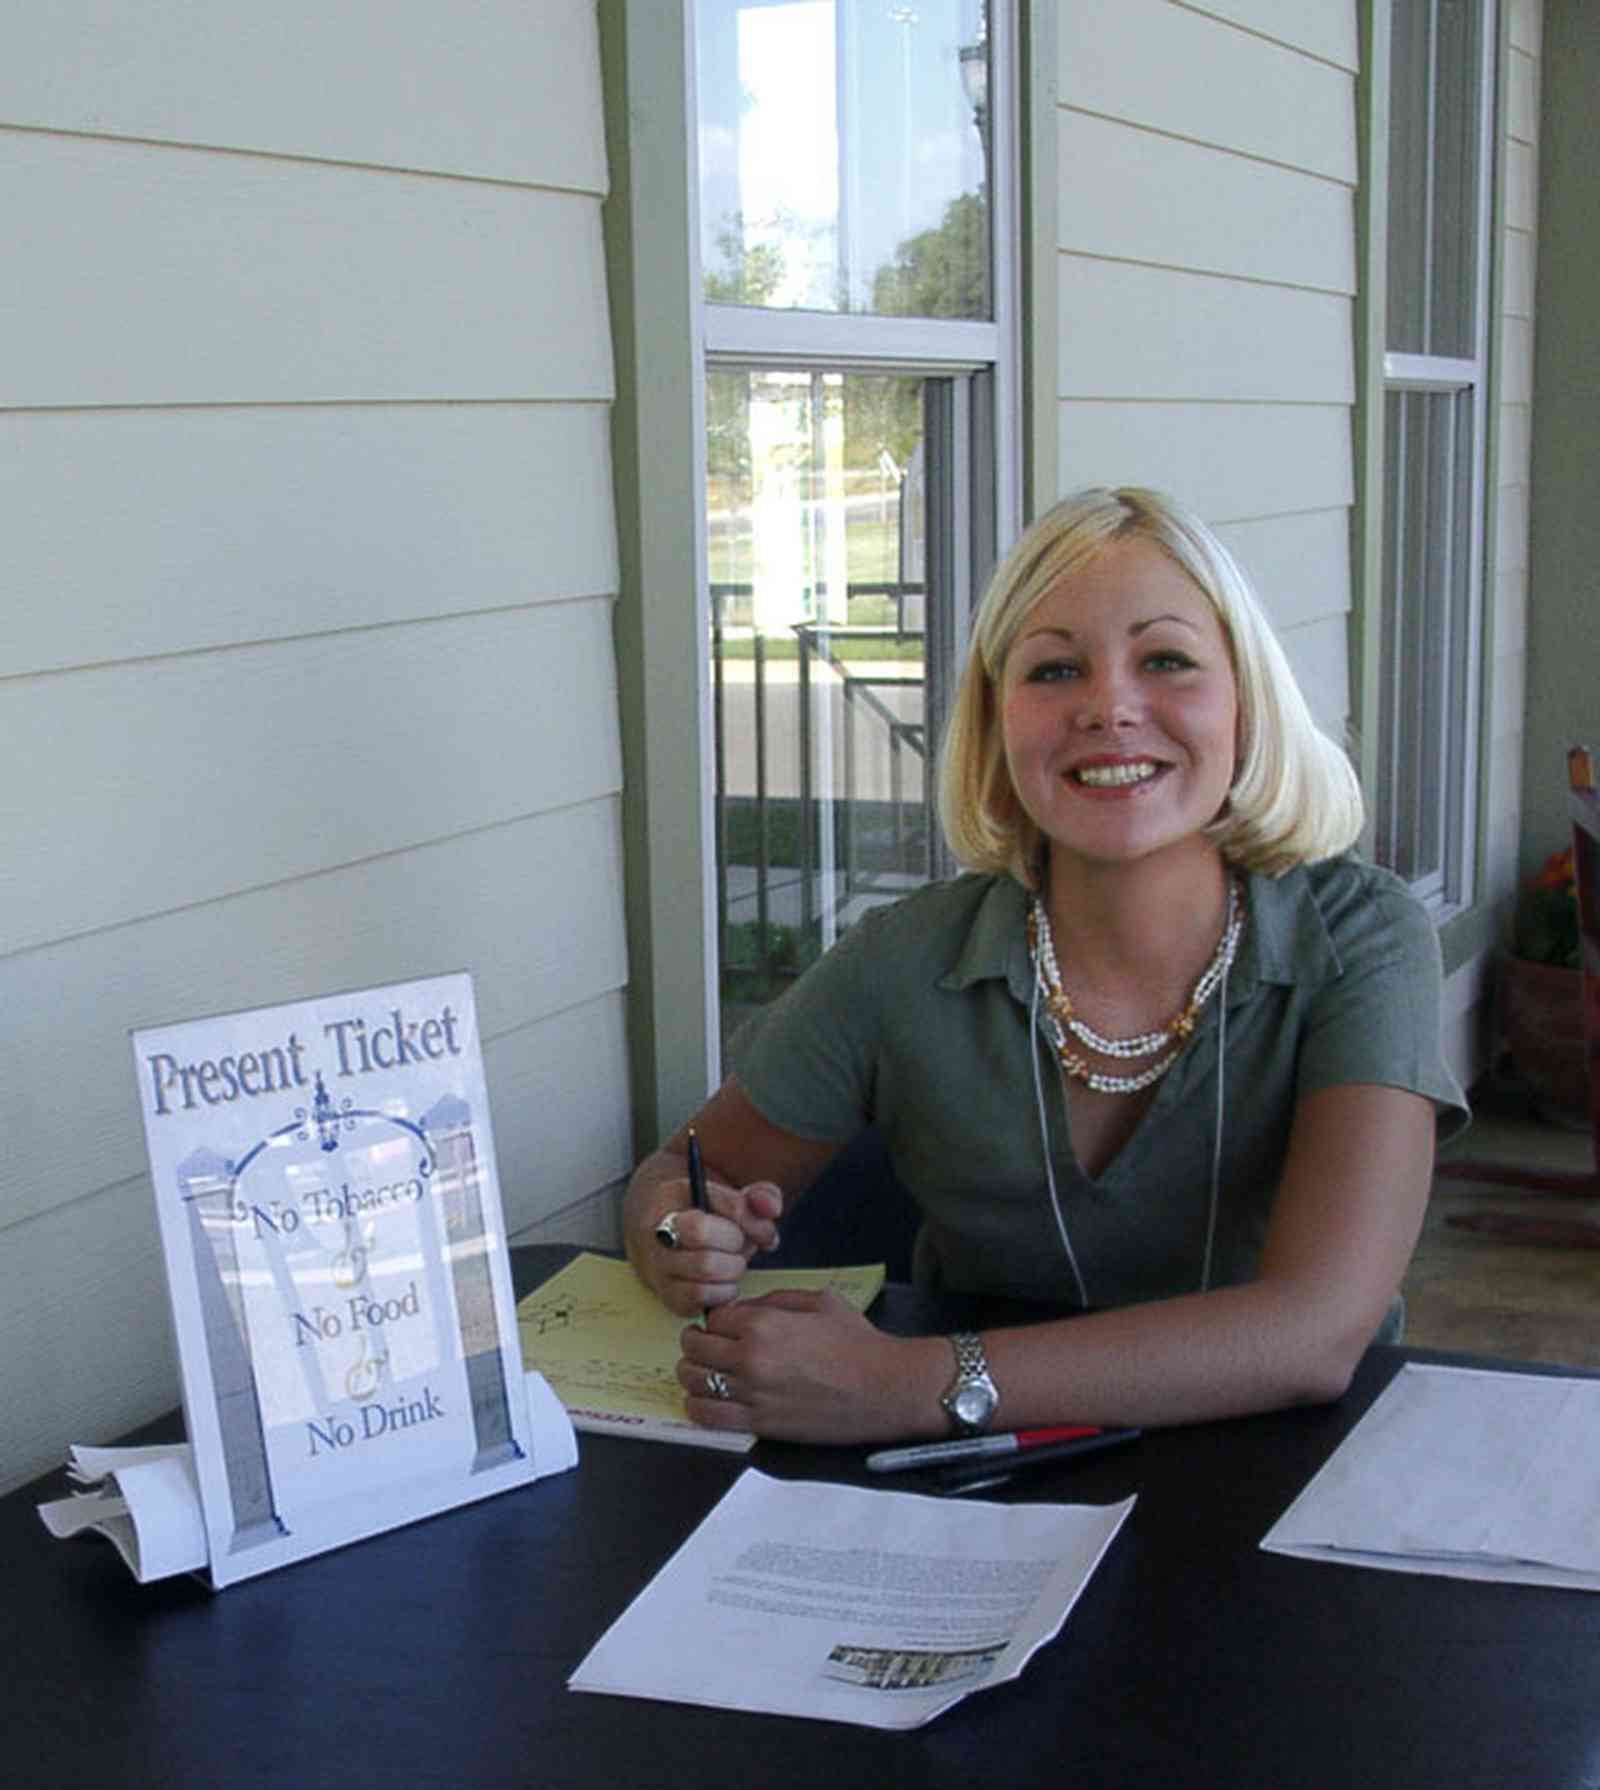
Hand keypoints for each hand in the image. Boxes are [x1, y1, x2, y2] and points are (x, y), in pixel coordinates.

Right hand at [638, 1174, 783, 1317]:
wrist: (668, 1237)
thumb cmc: (706, 1215)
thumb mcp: (730, 1195)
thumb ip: (759, 1195)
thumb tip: (771, 1208)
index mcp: (671, 1200)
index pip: (718, 1211)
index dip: (747, 1221)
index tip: (757, 1226)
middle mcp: (658, 1235)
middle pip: (704, 1242)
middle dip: (736, 1247)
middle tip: (741, 1245)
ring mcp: (659, 1269)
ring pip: (704, 1272)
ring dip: (732, 1270)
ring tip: (733, 1262)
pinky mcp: (669, 1297)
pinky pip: (701, 1300)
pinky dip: (724, 1292)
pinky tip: (726, 1281)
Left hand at [676, 1291, 940, 1443]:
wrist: (884, 1387)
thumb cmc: (857, 1341)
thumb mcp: (819, 1301)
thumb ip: (775, 1300)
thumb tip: (743, 1309)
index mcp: (763, 1324)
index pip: (713, 1319)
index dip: (715, 1320)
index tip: (722, 1325)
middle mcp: (750, 1358)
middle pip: (695, 1348)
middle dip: (696, 1343)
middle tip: (705, 1345)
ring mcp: (752, 1394)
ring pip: (694, 1382)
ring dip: (691, 1374)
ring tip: (702, 1371)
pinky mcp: (759, 1424)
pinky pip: (708, 1418)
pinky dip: (697, 1407)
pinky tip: (705, 1400)